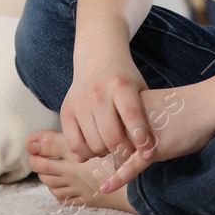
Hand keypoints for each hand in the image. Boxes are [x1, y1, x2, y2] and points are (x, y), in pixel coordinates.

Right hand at [57, 53, 157, 190]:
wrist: (97, 57)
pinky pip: (74, 144)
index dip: (141, 140)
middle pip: (112, 137)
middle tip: (130, 154)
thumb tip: (144, 156)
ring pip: (94, 145)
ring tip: (113, 148)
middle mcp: (98, 94)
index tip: (148, 154)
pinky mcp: (66, 111)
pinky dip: (86, 153)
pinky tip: (95, 147)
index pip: (132, 118)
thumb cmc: (124, 79)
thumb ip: (143, 119)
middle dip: (124, 153)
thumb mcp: (139, 90)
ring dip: (106, 153)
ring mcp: (80, 102)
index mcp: (121, 85)